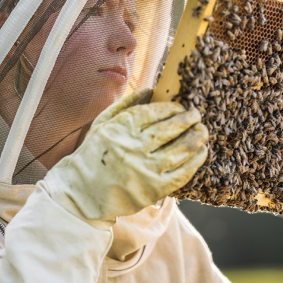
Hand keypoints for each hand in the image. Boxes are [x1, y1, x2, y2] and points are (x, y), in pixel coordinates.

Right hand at [42, 88, 207, 223]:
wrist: (80, 193)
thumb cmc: (92, 154)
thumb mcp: (102, 123)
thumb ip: (126, 104)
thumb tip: (151, 89)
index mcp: (120, 128)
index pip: (155, 112)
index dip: (172, 108)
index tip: (180, 107)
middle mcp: (133, 147)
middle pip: (171, 129)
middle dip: (188, 119)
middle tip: (196, 115)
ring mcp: (145, 170)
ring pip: (181, 150)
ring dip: (197, 138)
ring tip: (202, 131)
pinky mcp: (153, 190)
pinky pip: (182, 173)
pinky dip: (195, 161)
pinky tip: (200, 152)